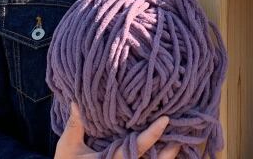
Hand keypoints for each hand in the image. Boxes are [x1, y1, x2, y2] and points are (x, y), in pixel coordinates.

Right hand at [55, 103, 180, 158]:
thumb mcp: (68, 147)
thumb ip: (75, 125)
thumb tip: (77, 99)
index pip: (138, 147)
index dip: (153, 134)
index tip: (165, 120)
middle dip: (171, 150)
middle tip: (184, 132)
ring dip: (167, 155)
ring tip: (179, 139)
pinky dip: (158, 158)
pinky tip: (166, 147)